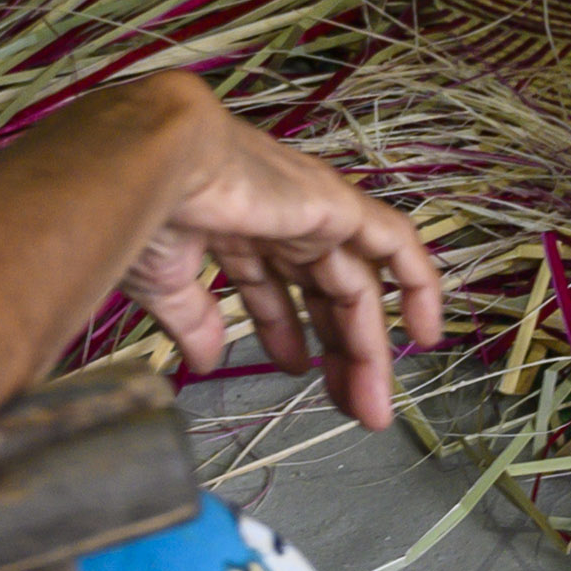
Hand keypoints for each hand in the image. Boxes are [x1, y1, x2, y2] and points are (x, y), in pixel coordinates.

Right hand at [118, 108, 443, 428]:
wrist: (154, 163)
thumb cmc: (144, 209)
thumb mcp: (165, 281)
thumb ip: (193, 319)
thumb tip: (206, 359)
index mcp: (236, 226)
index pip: (274, 283)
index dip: (285, 331)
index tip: (295, 371)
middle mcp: (279, 215)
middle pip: (324, 291)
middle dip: (336, 352)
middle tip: (350, 407)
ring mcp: (312, 209)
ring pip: (357, 285)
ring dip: (367, 346)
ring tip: (374, 403)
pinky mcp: (339, 206)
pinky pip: (396, 245)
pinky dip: (417, 285)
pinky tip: (426, 332)